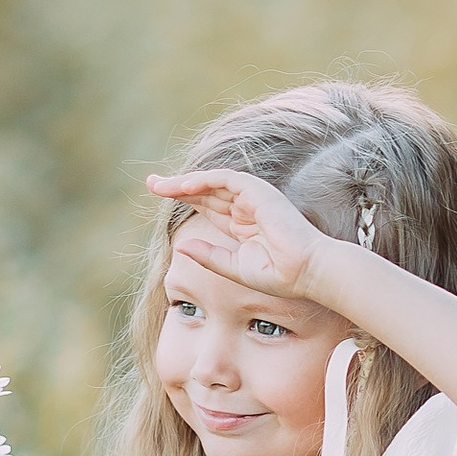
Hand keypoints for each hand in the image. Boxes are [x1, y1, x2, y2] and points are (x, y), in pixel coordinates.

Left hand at [146, 164, 325, 296]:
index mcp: (241, 225)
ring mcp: (253, 198)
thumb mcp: (233, 268)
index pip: (207, 205)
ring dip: (185, 181)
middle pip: (205, 191)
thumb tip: (181, 247)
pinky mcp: (259, 192)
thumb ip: (208, 256)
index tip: (158, 197)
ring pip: (212, 181)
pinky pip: (226, 179)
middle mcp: (246, 208)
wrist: (306, 273)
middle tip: (151, 183)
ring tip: (160, 185)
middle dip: (177, 186)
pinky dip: (205, 180)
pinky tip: (184, 186)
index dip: (184, 199)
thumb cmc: (278, 276)